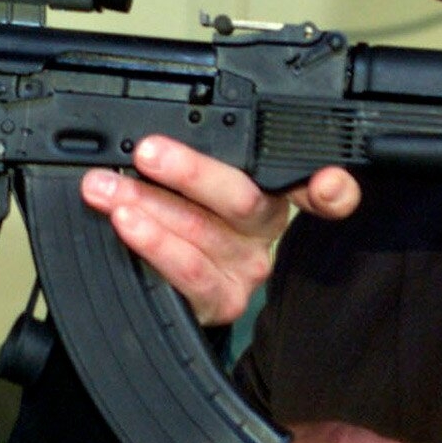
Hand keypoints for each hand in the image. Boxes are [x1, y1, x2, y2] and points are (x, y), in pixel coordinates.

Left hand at [77, 137, 359, 324]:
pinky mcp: (222, 301)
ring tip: (111, 191)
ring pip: (203, 232)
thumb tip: (143, 141)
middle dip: (188, 172)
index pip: (311, 187)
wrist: (168, 296)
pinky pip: (190, 272)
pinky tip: (130, 227)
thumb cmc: (177, 224)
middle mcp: (265, 233)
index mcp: (268, 193)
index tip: (329, 184)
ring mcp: (246, 270)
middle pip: (241, 199)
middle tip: (148, 153)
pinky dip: (155, 245)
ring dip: (149, 205)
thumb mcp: (188, 186)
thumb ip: (187, 165)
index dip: (330, 189)